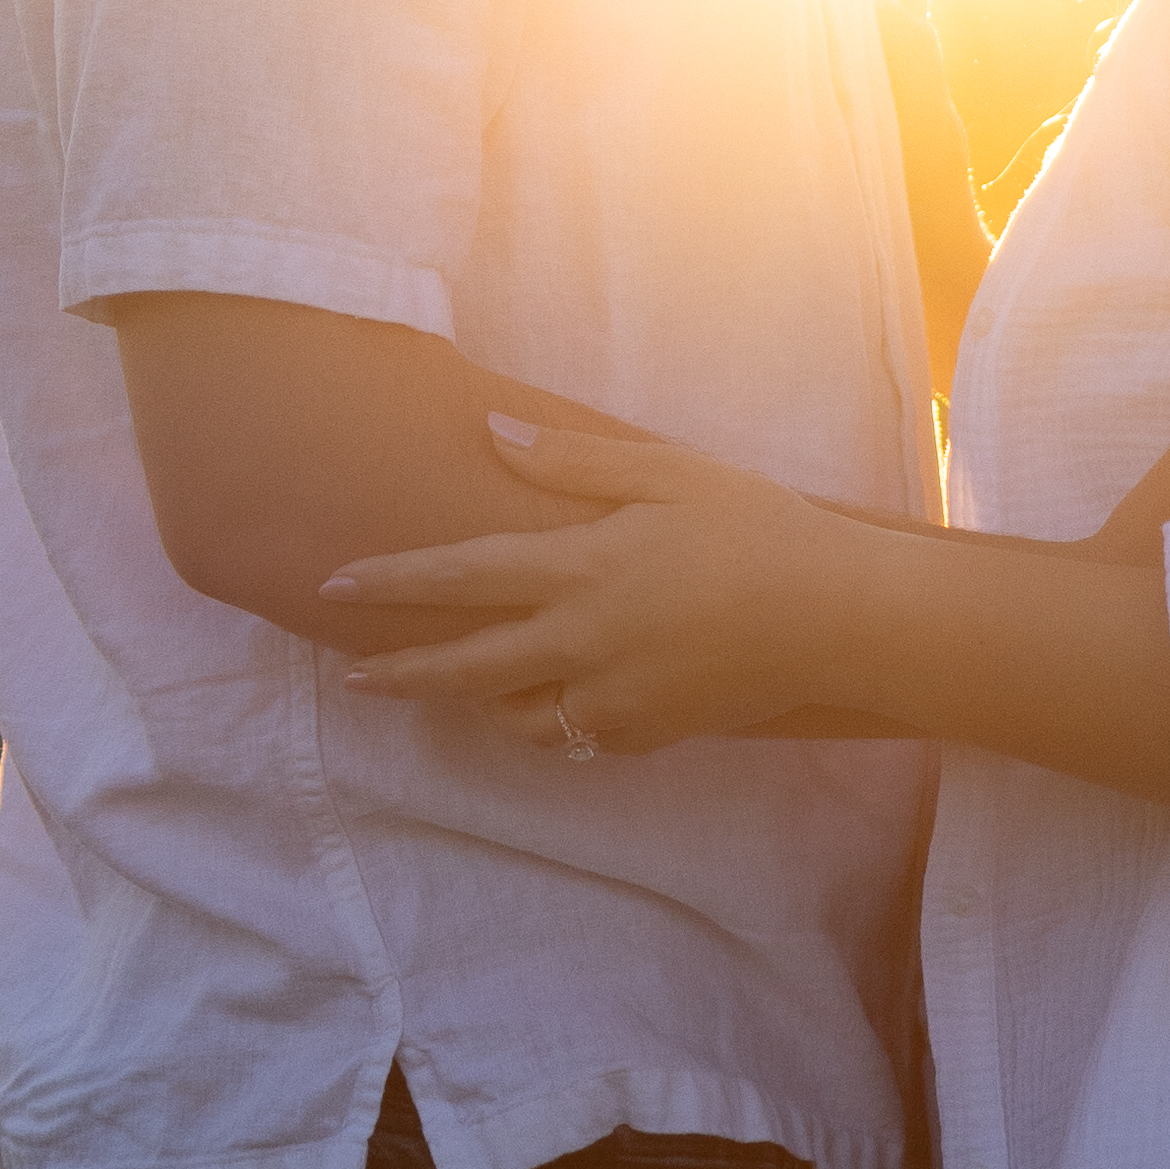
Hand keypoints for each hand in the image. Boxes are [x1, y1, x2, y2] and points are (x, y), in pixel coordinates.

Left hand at [326, 416, 889, 758]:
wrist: (837, 619)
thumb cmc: (756, 528)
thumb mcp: (665, 473)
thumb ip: (571, 463)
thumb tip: (493, 433)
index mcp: (582, 571)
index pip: (460, 578)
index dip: (390, 583)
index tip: (332, 586)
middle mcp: (583, 645)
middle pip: (463, 671)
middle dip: (398, 675)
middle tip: (352, 677)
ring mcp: (612, 700)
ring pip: (514, 716)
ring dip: (472, 703)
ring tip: (448, 688)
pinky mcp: (646, 734)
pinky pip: (573, 735)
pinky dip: (547, 719)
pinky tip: (546, 701)